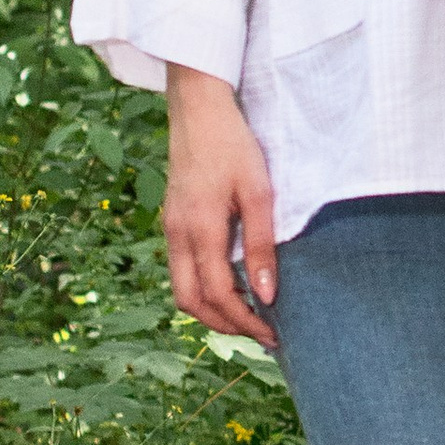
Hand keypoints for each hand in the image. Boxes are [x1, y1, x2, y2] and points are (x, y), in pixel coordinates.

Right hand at [162, 65, 278, 349]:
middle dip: (225, 325)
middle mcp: (178, 236)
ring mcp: (170, 229)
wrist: (197, 110)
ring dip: (212, 309)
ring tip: (248, 314)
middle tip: (261, 333)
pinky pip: (181, 270)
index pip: (219, 296)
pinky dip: (203, 288)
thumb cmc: (233, 145)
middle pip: (192, 303)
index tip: (273, 334)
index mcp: (200, 230)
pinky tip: (230, 284)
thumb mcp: (258, 192)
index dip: (245, 322)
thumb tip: (267, 294)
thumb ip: (261, 245)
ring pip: (182, 289)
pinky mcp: (172, 221)